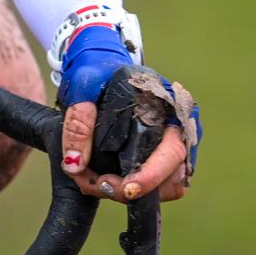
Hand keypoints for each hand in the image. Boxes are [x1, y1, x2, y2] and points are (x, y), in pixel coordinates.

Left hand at [56, 25, 199, 203]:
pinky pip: (154, 184)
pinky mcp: (162, 156)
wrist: (102, 62)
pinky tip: (101, 178)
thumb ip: (78, 122)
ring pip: (164, 186)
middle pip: (171, 177)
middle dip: (132, 190)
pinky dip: (129, 188)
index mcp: (172, 105)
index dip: (151, 176)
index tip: (125, 188)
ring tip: (93, 180)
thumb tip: (75, 164)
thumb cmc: (99, 69)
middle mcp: (180, 127)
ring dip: (129, 193)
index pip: (172, 151)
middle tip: (96, 183)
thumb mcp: (84, 86)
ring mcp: (174, 143)